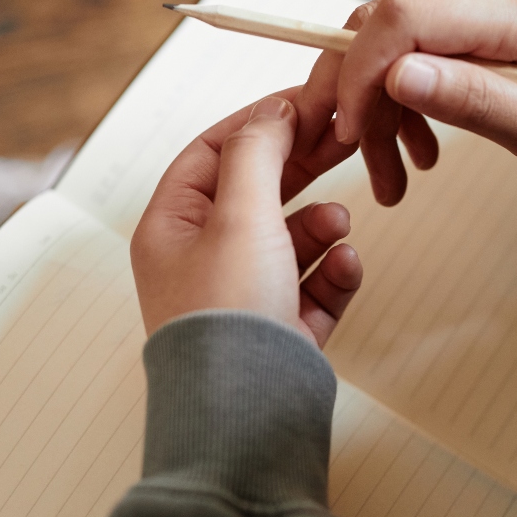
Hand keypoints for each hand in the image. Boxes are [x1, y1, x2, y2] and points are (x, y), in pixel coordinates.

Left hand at [132, 94, 363, 346]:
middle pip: (256, 194)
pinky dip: (333, 272)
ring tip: (340, 223)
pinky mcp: (279, 331)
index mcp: (170, 229)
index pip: (211, 154)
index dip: (258, 123)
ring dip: (321, 225)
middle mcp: (200, 262)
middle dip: (300, 168)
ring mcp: (241, 299)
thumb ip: (258, 152)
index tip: (304, 103)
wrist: (246, 412)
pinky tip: (346, 266)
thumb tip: (271, 111)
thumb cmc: (227, 318)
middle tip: (341, 140)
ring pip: (290, 241)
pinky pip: (312, 287)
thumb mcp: (240, 214)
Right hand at [285, 0, 516, 205]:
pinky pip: (412, 43)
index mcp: (511, 4)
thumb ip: (472, 100)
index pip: (402, 17)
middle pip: (382, 24)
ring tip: (393, 176)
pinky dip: (401, 96)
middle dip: (355, 96)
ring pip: (389, 39)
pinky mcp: (470, 4)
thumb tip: (396, 78)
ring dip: (378, 108)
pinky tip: (416, 147)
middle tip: (351, 158)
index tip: (352, 131)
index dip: (361, 73)